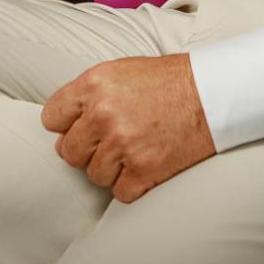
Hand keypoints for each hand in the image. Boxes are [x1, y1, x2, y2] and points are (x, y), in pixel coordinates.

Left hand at [41, 55, 214, 201]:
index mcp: (94, 84)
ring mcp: (123, 144)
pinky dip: (133, 183)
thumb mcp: (121, 71)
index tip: (82, 126)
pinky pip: (119, 192)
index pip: (52, 117)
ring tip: (136, 147)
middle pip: (69, 151)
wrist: (212, 93)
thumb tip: (63, 131)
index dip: (66, 124)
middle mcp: (103, 114)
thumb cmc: (169, 81)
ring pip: (94, 174)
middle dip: (89, 149)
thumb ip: (88, 96)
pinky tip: (147, 163)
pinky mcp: (144, 169)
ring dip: (112, 167)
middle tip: (114, 138)